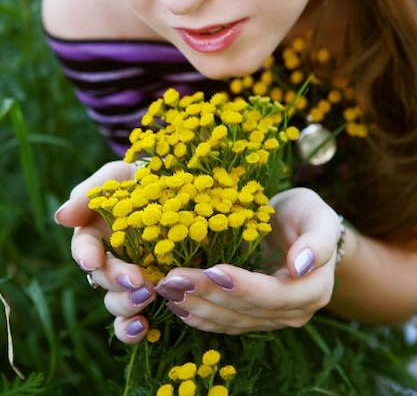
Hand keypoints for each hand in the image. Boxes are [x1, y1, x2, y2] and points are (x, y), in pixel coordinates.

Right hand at [55, 161, 156, 343]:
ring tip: (147, 298)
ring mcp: (137, 278)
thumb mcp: (121, 175)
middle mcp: (114, 259)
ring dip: (126, 305)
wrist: (190, 182)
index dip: (86, 256)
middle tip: (137, 280)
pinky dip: (134, 329)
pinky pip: (140, 319)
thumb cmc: (149, 175)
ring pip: (117, 303)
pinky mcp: (161, 292)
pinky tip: (144, 329)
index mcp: (100, 232)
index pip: (85, 248)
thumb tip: (60, 217)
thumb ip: (91, 192)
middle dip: (115, 281)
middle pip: (102, 279)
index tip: (93, 262)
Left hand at [152, 188, 341, 333]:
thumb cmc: (307, 214)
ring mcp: (272, 319)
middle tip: (174, 279)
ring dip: (196, 306)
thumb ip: (317, 241)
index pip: (273, 294)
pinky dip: (200, 316)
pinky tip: (175, 306)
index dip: (243, 286)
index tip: (213, 271)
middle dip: (208, 294)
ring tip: (167, 289)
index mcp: (313, 289)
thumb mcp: (318, 217)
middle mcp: (293, 312)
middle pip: (246, 309)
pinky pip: (225, 322)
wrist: (299, 227)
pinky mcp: (253, 317)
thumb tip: (301, 265)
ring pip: (231, 319)